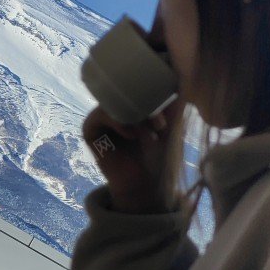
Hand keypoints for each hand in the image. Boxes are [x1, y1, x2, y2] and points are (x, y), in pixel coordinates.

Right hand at [82, 96, 186, 212]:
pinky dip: (118, 123)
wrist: (146, 184)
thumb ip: (171, 109)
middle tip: (162, 124)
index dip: (152, 91)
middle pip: (123, 92)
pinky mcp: (89, 129)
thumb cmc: (159, 155)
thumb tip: (181, 84)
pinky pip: (100, 115)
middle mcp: (111, 106)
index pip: (135, 86)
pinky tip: (132, 135)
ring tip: (151, 134)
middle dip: (145, 105)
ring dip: (134, 116)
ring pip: (113, 102)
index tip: (169, 107)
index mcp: (129, 102)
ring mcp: (99, 116)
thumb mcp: (169, 129)